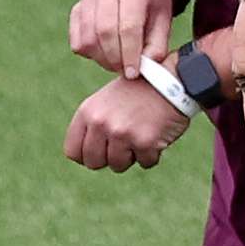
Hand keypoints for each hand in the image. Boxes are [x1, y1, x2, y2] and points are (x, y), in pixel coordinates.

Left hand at [65, 73, 190, 171]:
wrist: (171, 79)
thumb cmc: (138, 92)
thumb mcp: (105, 102)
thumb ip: (92, 126)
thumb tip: (83, 158)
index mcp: (87, 112)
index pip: (73, 152)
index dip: (87, 155)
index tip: (100, 151)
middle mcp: (101, 123)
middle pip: (94, 163)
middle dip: (109, 158)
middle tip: (124, 144)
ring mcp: (122, 133)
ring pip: (118, 166)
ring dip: (132, 156)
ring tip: (140, 134)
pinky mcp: (145, 142)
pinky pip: (145, 163)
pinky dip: (153, 154)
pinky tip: (156, 134)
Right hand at [69, 0, 173, 71]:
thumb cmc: (151, 6)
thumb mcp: (163, 21)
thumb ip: (157, 45)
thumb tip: (146, 67)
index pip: (128, 26)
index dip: (130, 53)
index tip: (133, 73)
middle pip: (105, 33)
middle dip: (115, 59)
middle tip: (125, 71)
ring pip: (89, 40)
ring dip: (103, 59)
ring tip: (118, 63)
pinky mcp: (76, 10)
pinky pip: (78, 43)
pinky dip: (91, 55)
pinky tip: (106, 53)